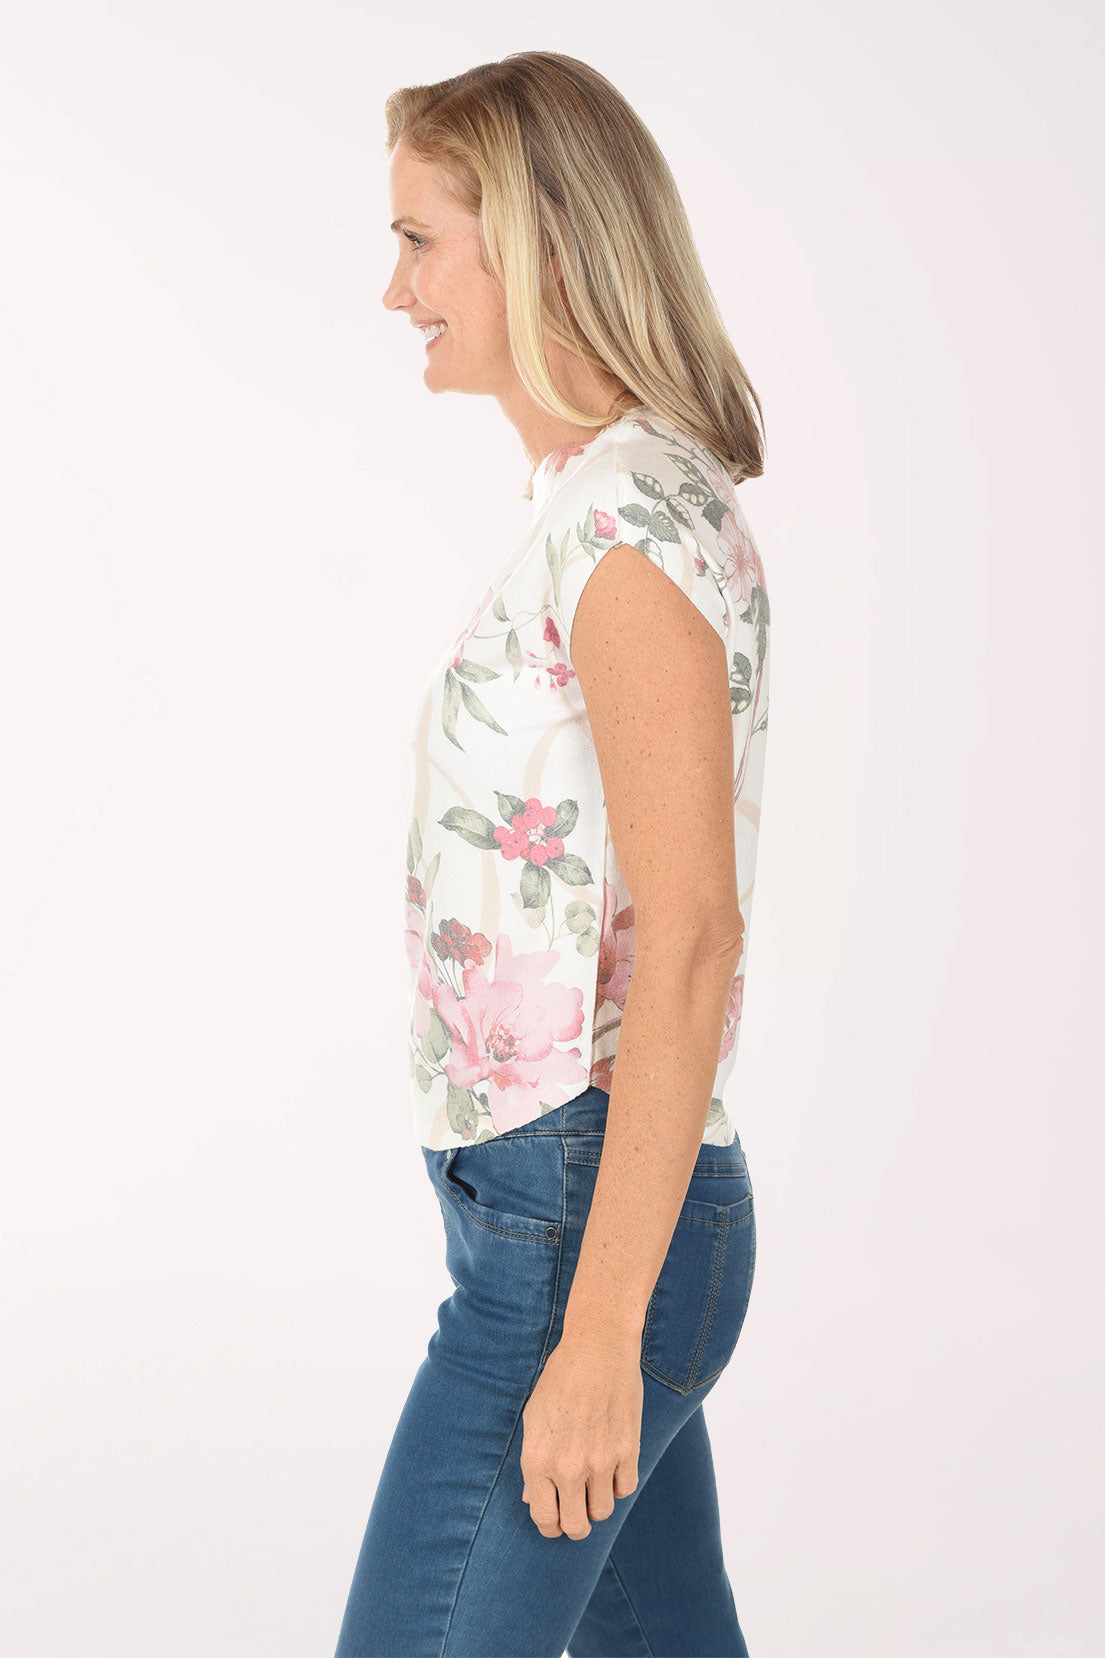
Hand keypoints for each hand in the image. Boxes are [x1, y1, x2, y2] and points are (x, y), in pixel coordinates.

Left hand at [519, 1329, 641, 1538]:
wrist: (597, 1348)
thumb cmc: (560, 1380)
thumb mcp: (533, 1418)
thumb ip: (533, 1463)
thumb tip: (532, 1499)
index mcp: (537, 1459)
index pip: (543, 1517)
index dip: (549, 1526)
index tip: (555, 1521)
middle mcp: (567, 1466)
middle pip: (575, 1526)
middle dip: (574, 1525)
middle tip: (576, 1514)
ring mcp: (599, 1460)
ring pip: (602, 1512)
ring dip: (597, 1504)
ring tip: (593, 1485)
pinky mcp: (627, 1450)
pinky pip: (625, 1489)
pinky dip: (618, 1484)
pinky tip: (611, 1467)